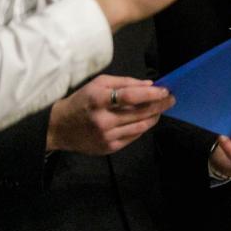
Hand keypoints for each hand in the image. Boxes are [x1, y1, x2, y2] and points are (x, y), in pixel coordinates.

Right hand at [46, 74, 173, 154]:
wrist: (58, 127)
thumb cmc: (81, 101)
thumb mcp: (98, 84)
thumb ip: (124, 82)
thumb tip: (149, 85)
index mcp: (98, 100)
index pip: (131, 96)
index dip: (151, 94)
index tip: (165, 90)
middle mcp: (102, 120)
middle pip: (140, 113)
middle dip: (159, 105)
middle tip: (171, 99)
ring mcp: (106, 136)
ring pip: (140, 126)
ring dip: (155, 117)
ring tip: (161, 109)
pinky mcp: (108, 148)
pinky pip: (133, 136)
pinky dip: (143, 127)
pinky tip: (147, 120)